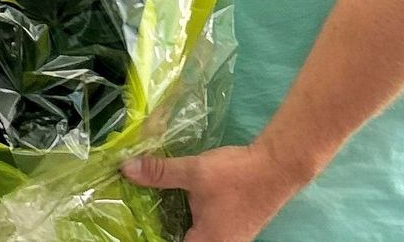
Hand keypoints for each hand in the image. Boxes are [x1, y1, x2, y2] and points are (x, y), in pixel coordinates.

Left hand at [122, 143, 309, 241]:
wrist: (278, 167)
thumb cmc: (237, 175)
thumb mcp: (194, 171)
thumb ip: (160, 173)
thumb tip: (125, 169)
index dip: (152, 237)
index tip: (134, 228)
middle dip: (162, 231)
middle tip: (138, 216)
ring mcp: (230, 238)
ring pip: (194, 236)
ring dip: (177, 226)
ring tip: (151, 209)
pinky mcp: (234, 227)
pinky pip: (204, 229)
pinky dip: (190, 219)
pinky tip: (177, 203)